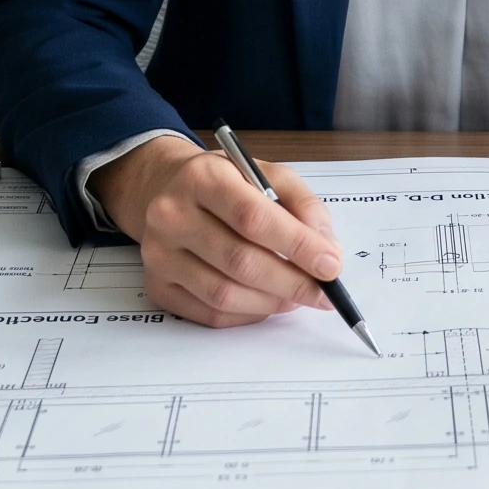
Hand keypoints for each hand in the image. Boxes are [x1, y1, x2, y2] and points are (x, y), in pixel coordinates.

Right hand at [93, 136, 344, 326]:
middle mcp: (171, 215)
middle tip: (323, 292)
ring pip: (225, 294)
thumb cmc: (226, 184)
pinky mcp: (157, 286)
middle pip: (240, 261)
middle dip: (292, 282)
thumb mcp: (268, 175)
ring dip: (272, 302)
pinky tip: (266, 301)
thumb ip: (304, 206)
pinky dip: (248, 314)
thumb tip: (327, 251)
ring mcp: (159, 254)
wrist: (168, 191)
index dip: (297, 245)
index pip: (253, 217)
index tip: (331, 265)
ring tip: (297, 296)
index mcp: (202, 177)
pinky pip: (211, 314)